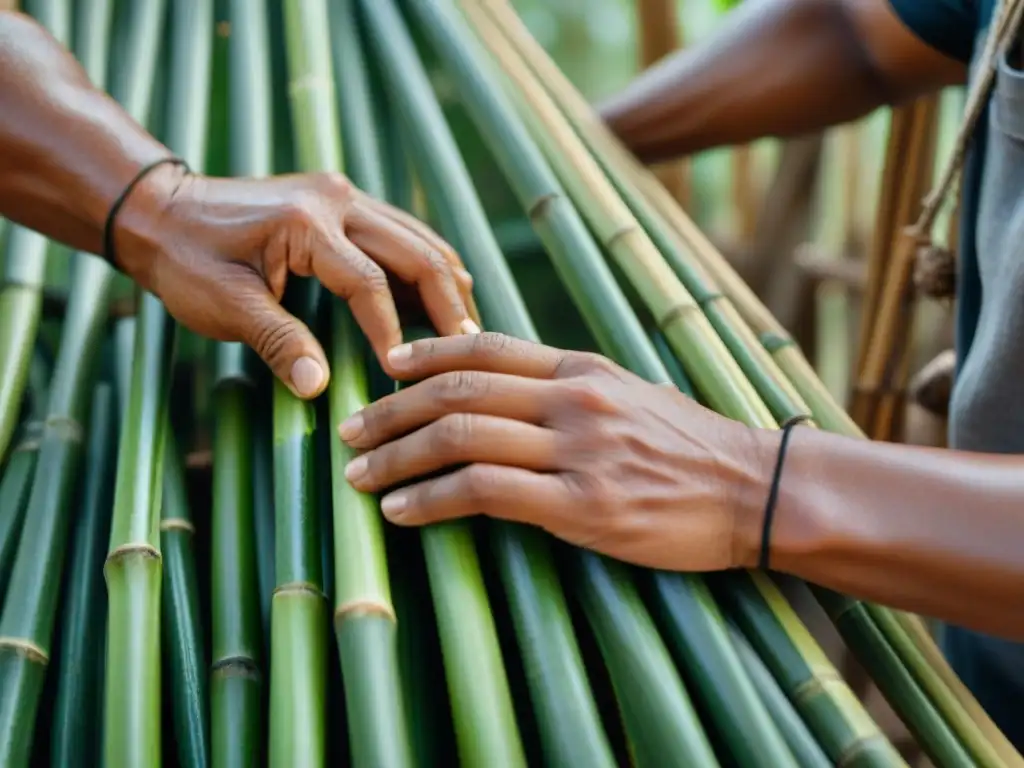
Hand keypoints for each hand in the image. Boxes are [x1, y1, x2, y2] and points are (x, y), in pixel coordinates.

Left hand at [116, 165, 477, 397]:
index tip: (407, 374)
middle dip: (447, 303)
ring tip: (467, 329)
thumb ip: (279, 343)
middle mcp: (337, 199)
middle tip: (471, 349)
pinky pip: (399, 235)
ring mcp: (343, 196)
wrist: (161, 211)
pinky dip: (424, 267)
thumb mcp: (225, 307)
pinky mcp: (342, 203)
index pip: (370, 283)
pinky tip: (440, 299)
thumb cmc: (187, 260)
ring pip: (417, 238)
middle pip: (416, 252)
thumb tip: (320, 389)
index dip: (393, 331)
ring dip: (445, 282)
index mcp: (308, 224)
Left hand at [337, 333, 771, 571]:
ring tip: (357, 475)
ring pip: (460, 434)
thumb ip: (571, 386)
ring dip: (396, 454)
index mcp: (581, 368)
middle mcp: (572, 398)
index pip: (484, 347)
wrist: (755, 489)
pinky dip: (432, 498)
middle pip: (457, 388)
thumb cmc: (693, 445)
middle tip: (349, 429)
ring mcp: (576, 449)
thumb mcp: (633, 393)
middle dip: (390, 410)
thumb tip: (514, 386)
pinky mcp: (582, 505)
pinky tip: (401, 510)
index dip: (424, 354)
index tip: (385, 367)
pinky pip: (485, 492)